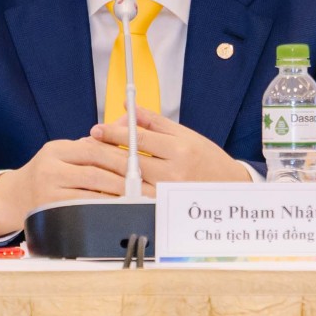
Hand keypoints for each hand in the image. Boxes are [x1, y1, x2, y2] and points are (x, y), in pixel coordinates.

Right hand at [0, 137, 155, 237]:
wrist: (15, 197)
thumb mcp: (66, 153)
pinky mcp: (50, 211)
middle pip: (96, 171)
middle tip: (147, 185)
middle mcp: (50, 168)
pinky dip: (104, 209)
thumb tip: (127, 124)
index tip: (142, 164)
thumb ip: (95, 143)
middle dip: (125, 179)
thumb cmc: (49, 173)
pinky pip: (84, 209)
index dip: (120, 157)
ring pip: (92, 192)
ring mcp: (48, 191)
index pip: (94, 149)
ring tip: (139, 199)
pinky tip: (118, 210)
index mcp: (56, 150)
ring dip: (119, 196)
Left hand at [89, 107, 250, 184]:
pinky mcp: (163, 209)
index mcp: (179, 150)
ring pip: (129, 183)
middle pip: (130, 162)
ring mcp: (167, 195)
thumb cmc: (206, 158)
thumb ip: (155, 121)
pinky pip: (135, 200)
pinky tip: (105, 186)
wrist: (228, 188)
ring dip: (106, 173)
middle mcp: (173, 173)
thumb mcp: (184, 134)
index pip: (140, 139)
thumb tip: (129, 106)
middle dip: (104, 152)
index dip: (115, 133)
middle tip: (87, 145)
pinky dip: (118, 192)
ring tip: (91, 164)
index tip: (97, 129)